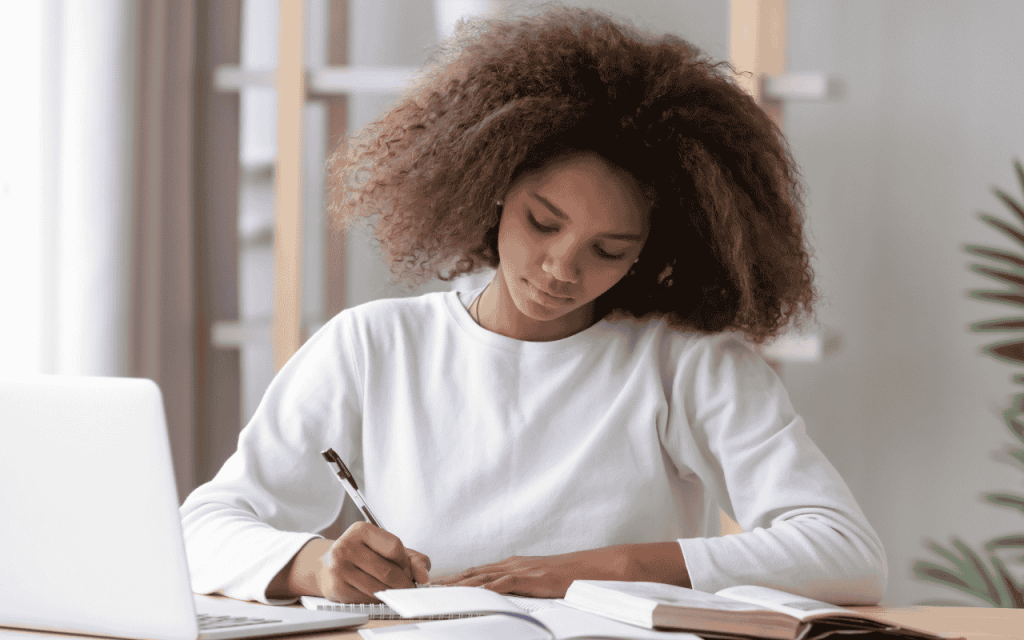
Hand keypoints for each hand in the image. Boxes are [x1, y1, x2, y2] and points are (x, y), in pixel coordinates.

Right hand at [317, 521, 430, 602]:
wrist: (329, 565)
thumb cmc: (364, 555)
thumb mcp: (387, 548)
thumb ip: (412, 558)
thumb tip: (424, 575)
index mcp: (361, 530)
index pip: (394, 547)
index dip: (406, 563)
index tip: (409, 570)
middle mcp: (347, 546)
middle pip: (388, 571)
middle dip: (404, 583)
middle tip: (409, 587)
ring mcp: (340, 568)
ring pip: (379, 588)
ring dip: (393, 594)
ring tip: (396, 592)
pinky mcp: (337, 587)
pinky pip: (367, 599)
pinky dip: (379, 600)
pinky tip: (379, 594)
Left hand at [429, 547, 625, 597]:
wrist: (589, 568)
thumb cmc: (565, 577)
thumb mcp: (536, 582)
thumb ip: (518, 587)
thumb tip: (503, 597)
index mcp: (511, 566)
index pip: (475, 572)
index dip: (453, 578)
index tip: (433, 585)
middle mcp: (510, 564)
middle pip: (472, 573)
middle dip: (447, 581)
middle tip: (424, 587)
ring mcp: (519, 570)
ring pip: (481, 577)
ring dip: (458, 584)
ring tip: (437, 591)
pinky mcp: (529, 577)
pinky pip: (502, 584)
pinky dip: (485, 589)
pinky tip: (471, 593)